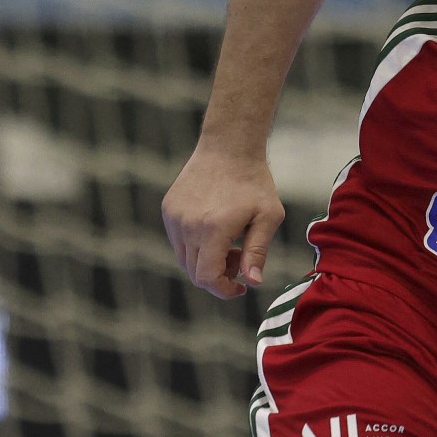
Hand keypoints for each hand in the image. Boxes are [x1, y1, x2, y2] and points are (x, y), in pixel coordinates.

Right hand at [162, 144, 285, 298]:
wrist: (229, 147)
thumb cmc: (255, 182)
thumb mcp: (268, 216)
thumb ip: (257, 251)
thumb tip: (252, 282)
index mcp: (212, 229)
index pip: (206, 277)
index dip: (223, 289)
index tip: (240, 287)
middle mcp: (187, 225)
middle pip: (194, 271)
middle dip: (219, 275)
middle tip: (240, 258)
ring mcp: (174, 217)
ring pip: (184, 258)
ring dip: (206, 260)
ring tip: (230, 241)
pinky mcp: (168, 209)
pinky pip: (178, 240)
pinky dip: (195, 245)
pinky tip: (215, 228)